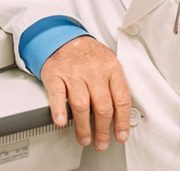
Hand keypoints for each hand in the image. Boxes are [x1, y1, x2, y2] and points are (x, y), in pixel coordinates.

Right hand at [40, 36, 130, 151]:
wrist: (64, 38)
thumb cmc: (88, 54)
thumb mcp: (108, 61)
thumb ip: (115, 84)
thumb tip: (123, 113)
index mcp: (111, 67)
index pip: (121, 98)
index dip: (122, 121)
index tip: (121, 135)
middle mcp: (94, 70)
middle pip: (102, 106)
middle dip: (103, 130)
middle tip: (102, 142)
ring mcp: (74, 72)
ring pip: (81, 104)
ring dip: (83, 127)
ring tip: (85, 138)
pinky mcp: (56, 74)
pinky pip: (58, 95)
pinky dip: (60, 110)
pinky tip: (62, 121)